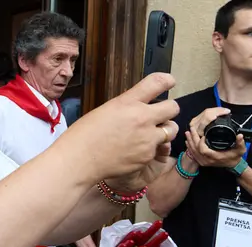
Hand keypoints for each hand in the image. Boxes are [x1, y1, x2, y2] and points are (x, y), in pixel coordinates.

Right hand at [61, 73, 179, 182]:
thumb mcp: (105, 110)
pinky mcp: (147, 156)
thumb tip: (139, 108)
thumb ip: (126, 107)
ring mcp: (147, 138)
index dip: (167, 80)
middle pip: (173, 107)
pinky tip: (134, 151)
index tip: (170, 82)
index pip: (157, 83)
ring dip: (164, 131)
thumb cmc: (84, 135)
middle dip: (169, 110)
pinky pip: (157, 149)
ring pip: (171, 130)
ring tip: (150, 135)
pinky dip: (150, 150)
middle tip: (161, 115)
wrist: (79, 160)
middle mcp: (141, 117)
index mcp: (128, 102)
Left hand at [185, 108, 245, 168]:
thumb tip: (240, 135)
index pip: (203, 150)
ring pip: (193, 152)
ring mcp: (204, 162)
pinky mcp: (202, 162)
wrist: (233, 165)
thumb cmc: (235, 156)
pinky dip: (190, 147)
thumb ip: (240, 143)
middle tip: (191, 129)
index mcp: (215, 157)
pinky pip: (193, 155)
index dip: (201, 142)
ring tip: (188, 133)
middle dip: (193, 139)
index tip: (203, 134)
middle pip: (196, 149)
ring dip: (190, 142)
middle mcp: (208, 160)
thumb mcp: (240, 150)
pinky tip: (188, 141)